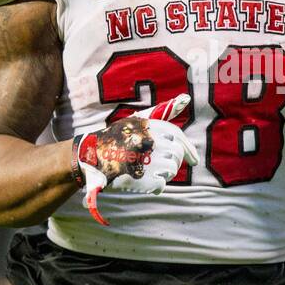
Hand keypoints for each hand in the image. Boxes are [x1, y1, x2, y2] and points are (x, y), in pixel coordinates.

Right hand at [72, 93, 199, 225]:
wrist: (88, 156)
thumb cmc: (117, 136)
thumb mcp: (138, 119)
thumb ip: (163, 110)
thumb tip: (186, 98)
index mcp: (147, 126)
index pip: (176, 135)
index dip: (189, 149)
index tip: (195, 161)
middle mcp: (146, 140)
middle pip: (176, 154)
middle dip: (173, 161)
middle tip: (160, 163)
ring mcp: (142, 160)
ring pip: (170, 169)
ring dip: (165, 173)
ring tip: (150, 170)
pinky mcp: (138, 178)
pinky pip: (160, 184)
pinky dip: (155, 186)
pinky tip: (146, 182)